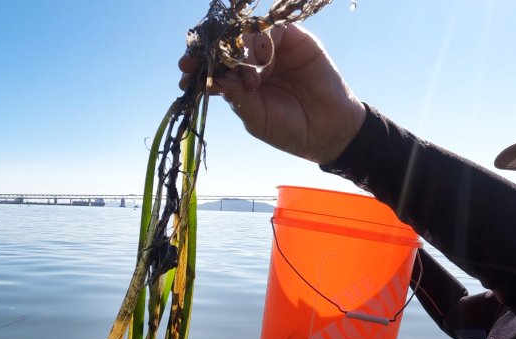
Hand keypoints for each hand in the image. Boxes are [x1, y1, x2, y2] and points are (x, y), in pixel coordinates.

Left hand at [179, 24, 365, 164]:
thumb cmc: (291, 129)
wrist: (329, 131)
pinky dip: (262, 43)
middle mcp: (254, 60)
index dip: (198, 66)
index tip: (185, 72)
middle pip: (225, 44)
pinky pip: (273, 29)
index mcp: (240, 80)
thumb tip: (216, 81)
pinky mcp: (295, 39)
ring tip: (248, 77)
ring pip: (246, 35)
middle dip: (209, 51)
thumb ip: (237, 98)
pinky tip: (263, 65)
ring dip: (239, 51)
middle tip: (195, 62)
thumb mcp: (257, 119)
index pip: (214, 65)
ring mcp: (274, 48)